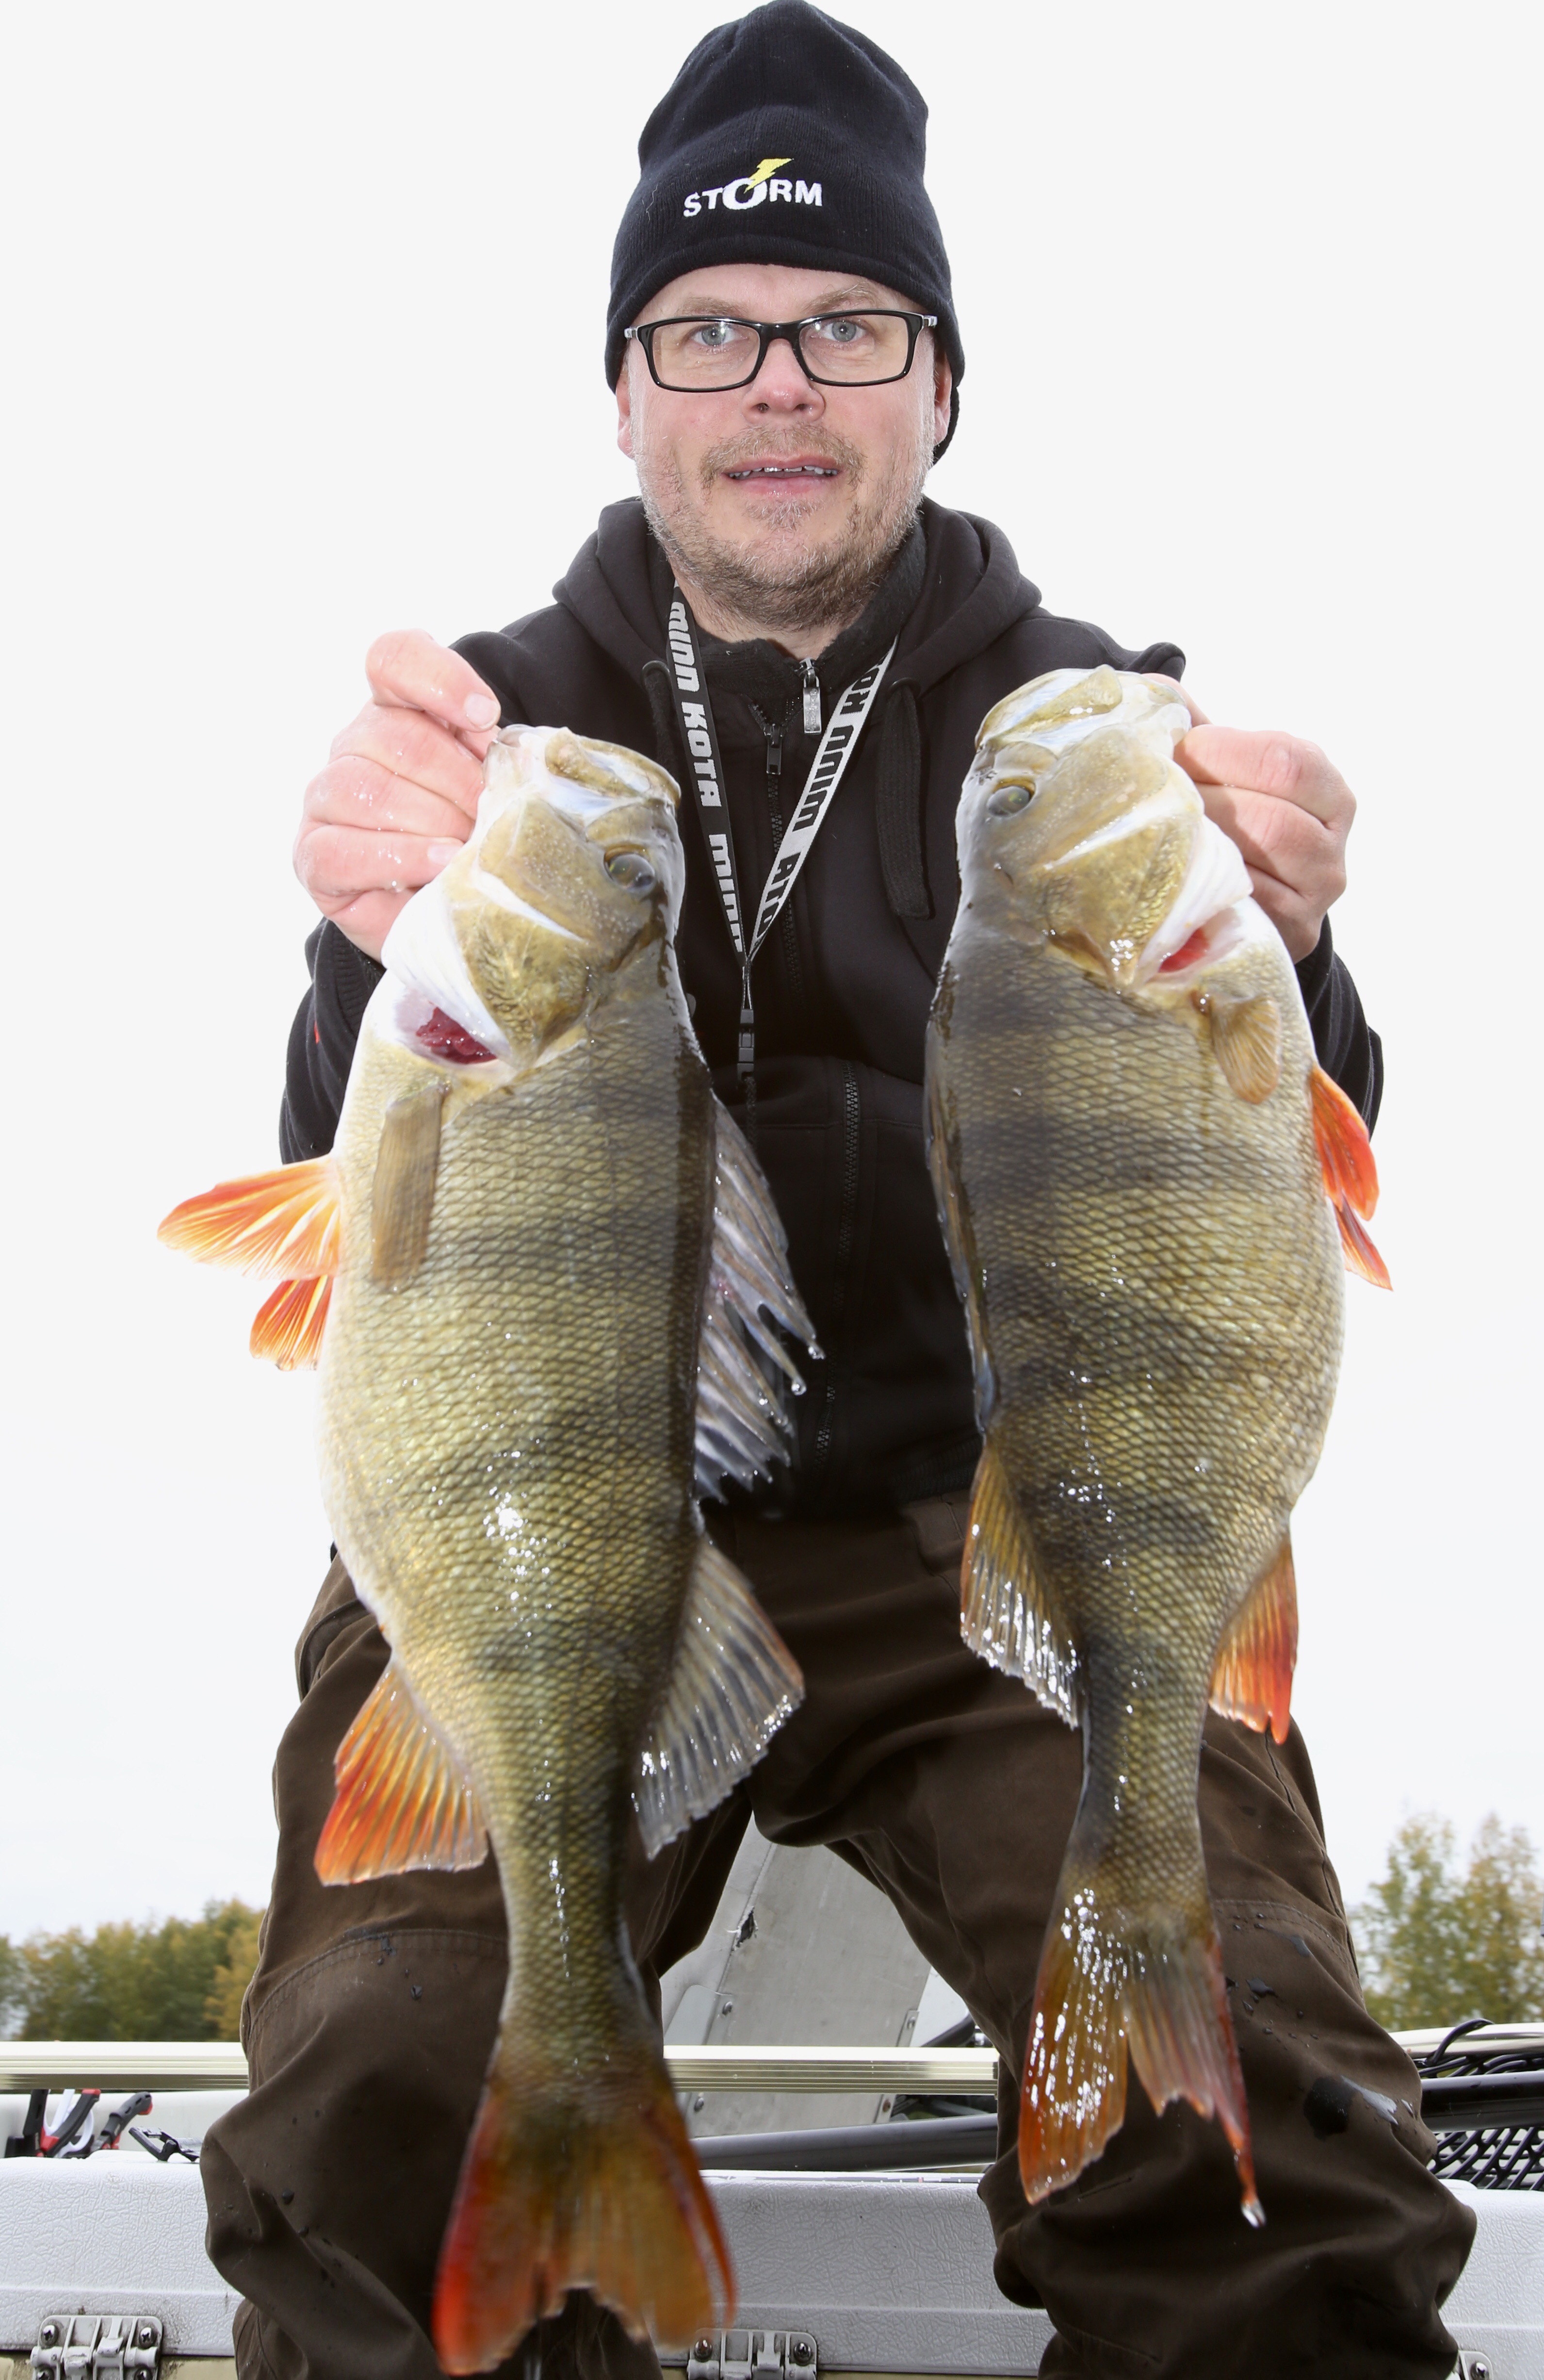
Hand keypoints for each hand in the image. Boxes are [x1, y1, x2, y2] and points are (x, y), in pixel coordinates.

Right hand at [295, 630, 499, 959]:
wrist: (441, 911)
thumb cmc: (471, 839)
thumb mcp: (496, 789)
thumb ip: (501, 761)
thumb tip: (520, 760)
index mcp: (395, 711)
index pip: (394, 658)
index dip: (439, 679)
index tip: (484, 718)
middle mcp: (352, 746)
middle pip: (397, 735)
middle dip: (457, 781)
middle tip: (489, 818)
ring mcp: (324, 800)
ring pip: (367, 790)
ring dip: (432, 822)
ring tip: (468, 848)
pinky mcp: (312, 856)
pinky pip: (344, 849)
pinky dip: (399, 858)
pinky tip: (439, 865)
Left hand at [1168, 691, 1353, 962]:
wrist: (1257, 900)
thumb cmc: (1236, 821)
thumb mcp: (1230, 771)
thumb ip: (1199, 729)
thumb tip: (1153, 692)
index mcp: (1328, 792)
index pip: (1288, 762)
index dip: (1226, 752)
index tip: (1181, 750)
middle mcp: (1332, 848)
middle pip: (1270, 818)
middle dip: (1203, 801)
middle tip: (1157, 794)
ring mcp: (1314, 899)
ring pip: (1253, 866)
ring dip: (1198, 846)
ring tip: (1160, 832)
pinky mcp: (1287, 937)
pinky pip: (1239, 909)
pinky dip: (1199, 888)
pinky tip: (1170, 875)